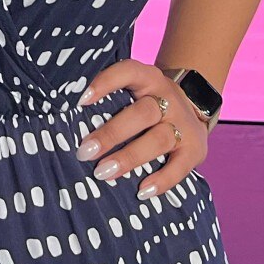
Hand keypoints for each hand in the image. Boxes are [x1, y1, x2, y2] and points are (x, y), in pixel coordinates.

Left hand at [72, 58, 209, 199]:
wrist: (196, 106)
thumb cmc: (147, 102)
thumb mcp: (135, 90)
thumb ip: (110, 100)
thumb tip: (66, 121)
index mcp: (148, 79)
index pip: (128, 72)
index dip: (106, 83)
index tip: (80, 100)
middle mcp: (168, 97)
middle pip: (143, 112)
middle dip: (112, 133)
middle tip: (84, 152)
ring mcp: (183, 123)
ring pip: (159, 138)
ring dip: (130, 157)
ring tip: (103, 173)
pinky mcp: (195, 149)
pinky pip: (180, 166)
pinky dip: (162, 180)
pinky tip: (142, 192)